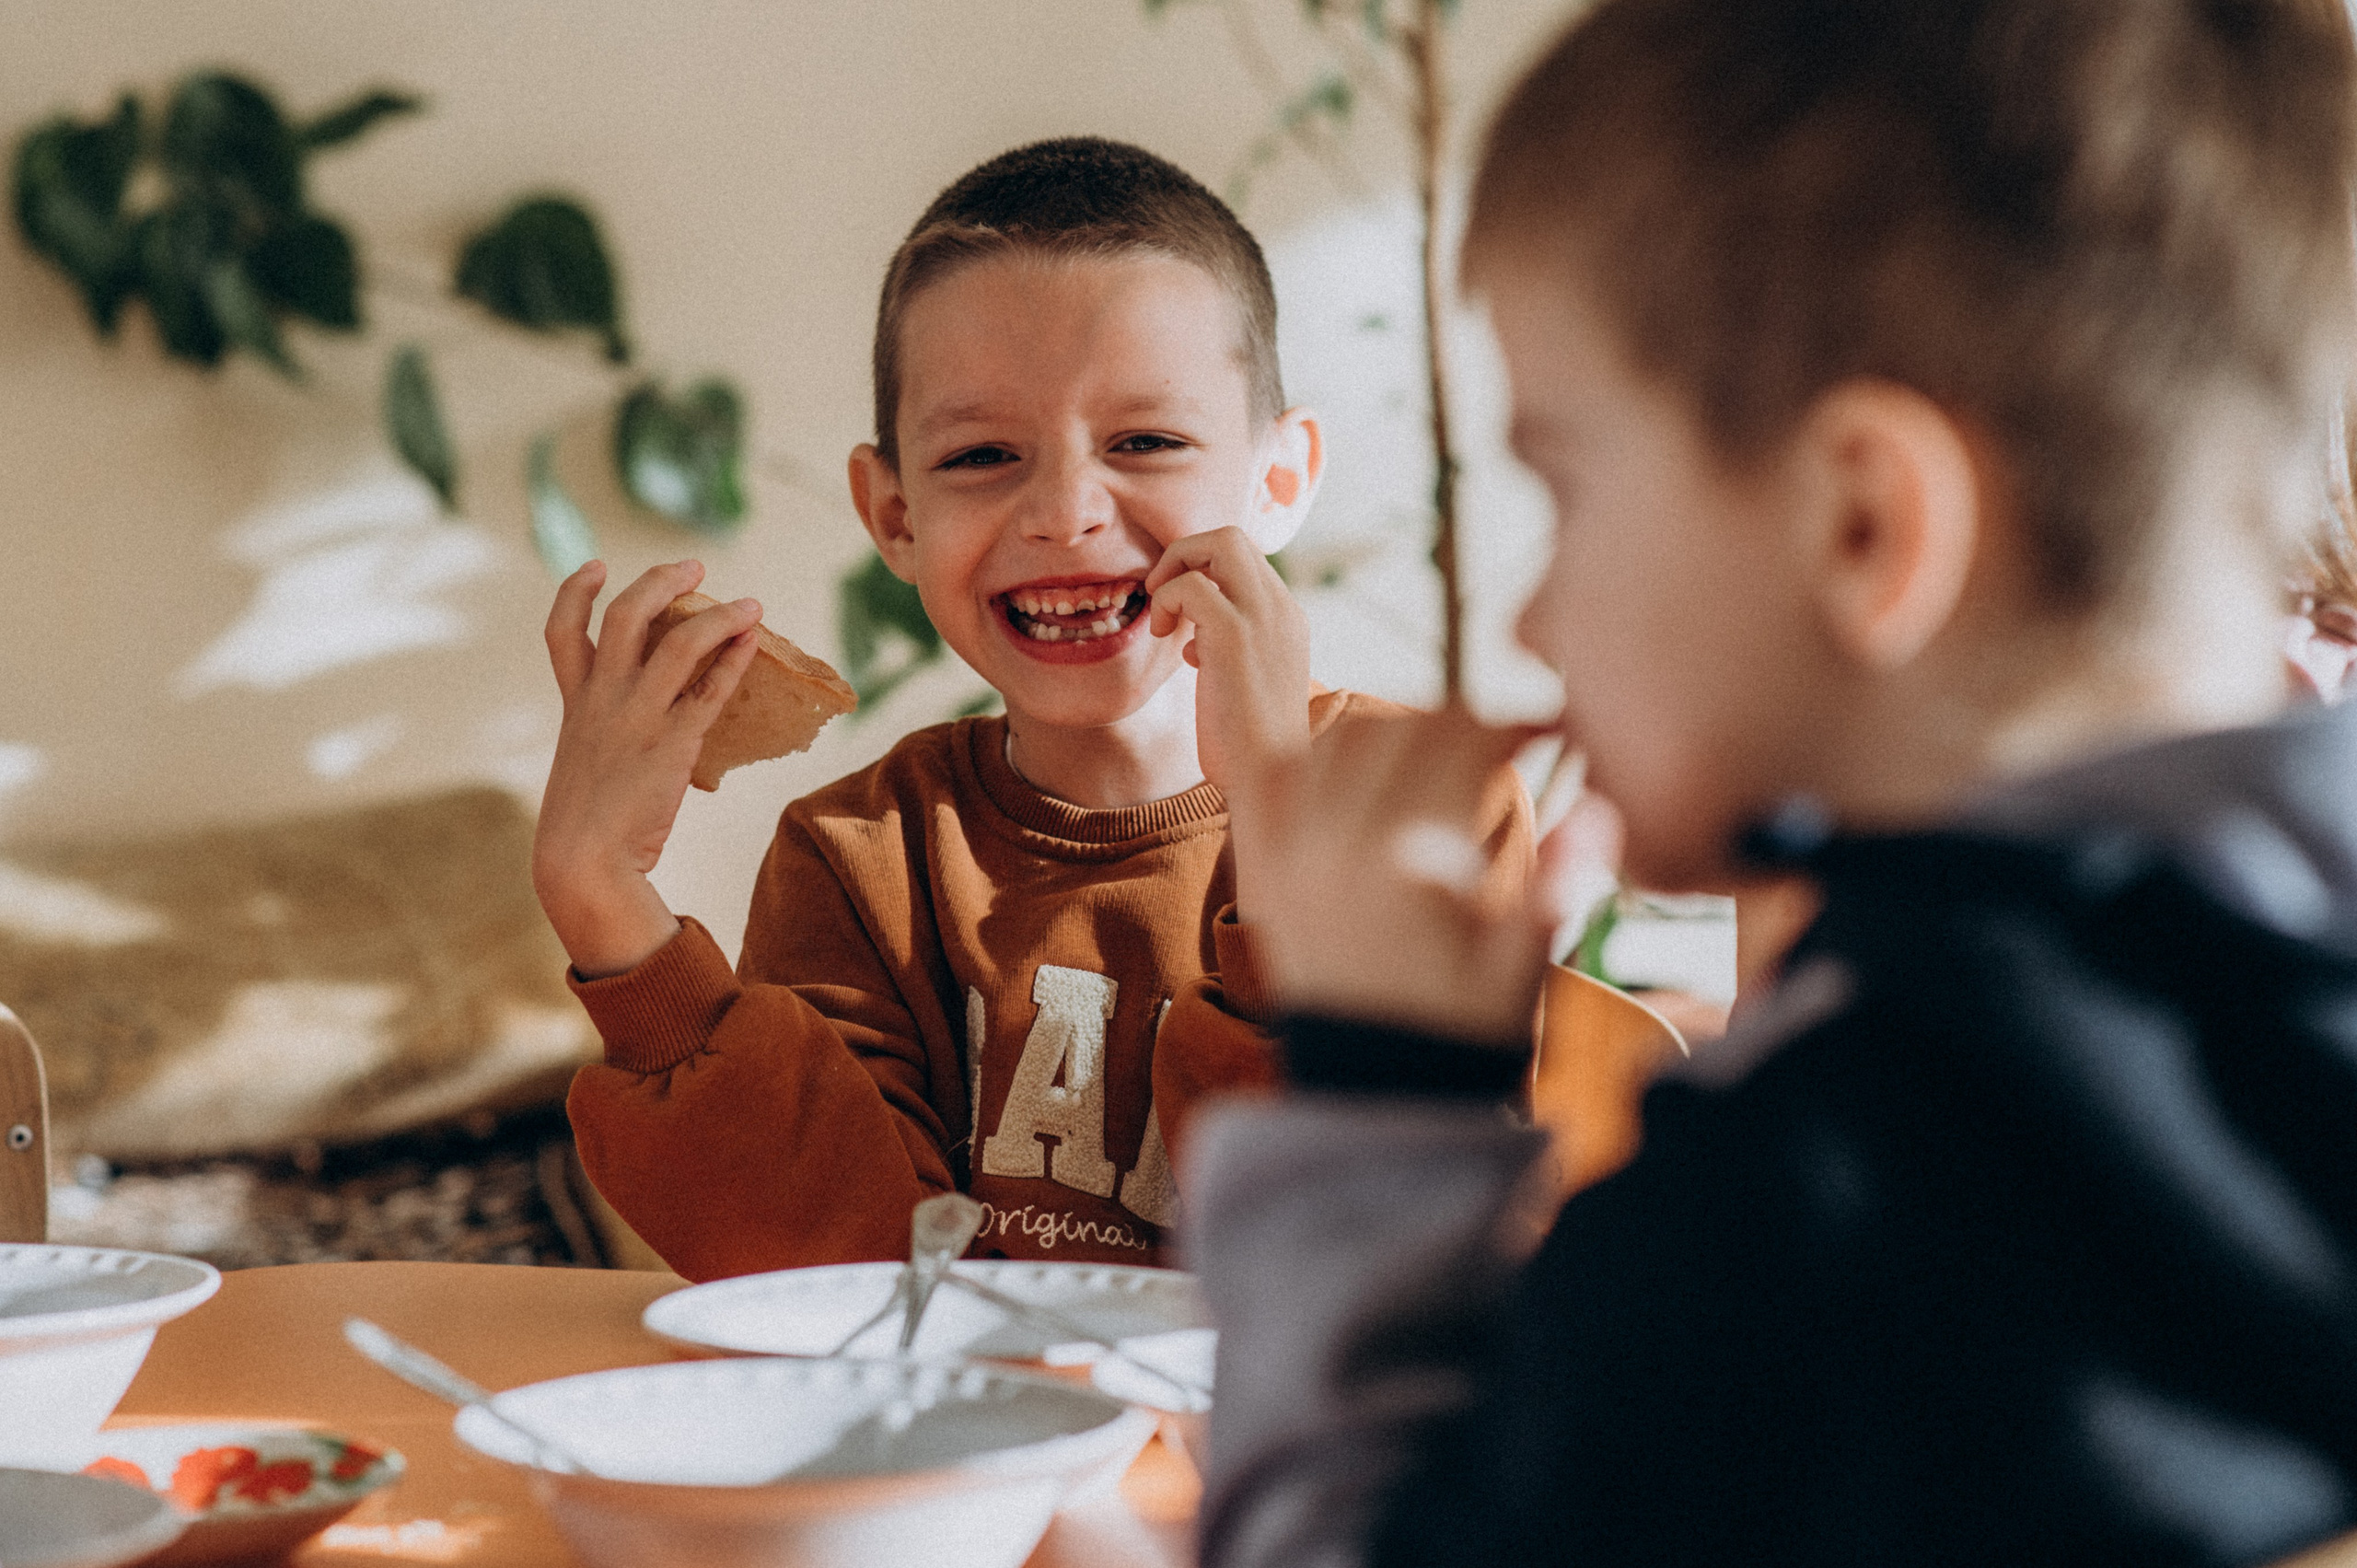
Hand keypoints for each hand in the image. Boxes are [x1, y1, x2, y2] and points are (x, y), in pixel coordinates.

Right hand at [531, 559, 762, 977]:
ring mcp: (636, 716)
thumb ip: (605, 740)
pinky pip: (711, 689)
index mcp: (575, 703)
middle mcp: (602, 698)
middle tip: (695, 566)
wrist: (584, 862)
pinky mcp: (671, 742)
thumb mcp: (583, 768)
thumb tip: (643, 739)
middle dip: (660, 581)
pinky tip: (753, 643)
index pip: (561, 630)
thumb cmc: (586, 828)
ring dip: (718, 614)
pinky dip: (735, 660)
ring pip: (677, 641)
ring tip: (749, 603)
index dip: (575, 591)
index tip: (595, 566)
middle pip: (626, 615)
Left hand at [1143, 527, 1309, 919]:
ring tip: (1163, 621)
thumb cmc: (1249, 747)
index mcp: (1287, 618)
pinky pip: (1191, 586)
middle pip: (1231, 535)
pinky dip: (1168, 603)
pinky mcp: (1237, 638)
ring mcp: (1264, 619)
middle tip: (1163, 598)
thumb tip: (1193, 639)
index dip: (1201, 569)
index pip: (1243, 556)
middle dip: (1184, 553)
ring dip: (1174, 572)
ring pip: (1218, 544)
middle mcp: (1282, 609)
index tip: (1181, 612)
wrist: (1271, 783)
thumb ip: (1227, 650)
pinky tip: (1167, 643)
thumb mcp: (1241, 684)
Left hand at [1231, 706, 1582, 1044]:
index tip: (1553, 726)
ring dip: (1397, 728)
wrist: (1374, 1090)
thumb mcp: (1521, 967)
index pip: (1463, 747)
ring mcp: (1288, 852)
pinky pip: (1276, 775)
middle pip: (1403, 729)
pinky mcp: (1264, 868)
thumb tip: (1600, 810)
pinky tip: (1365, 770)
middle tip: (1507, 740)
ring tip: (1445, 752)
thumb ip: (1559, 884)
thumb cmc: (1461, 1029)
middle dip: (1465, 722)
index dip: (1518, 725)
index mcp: (1404, 862)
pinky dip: (1319, 755)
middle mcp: (1333, 844)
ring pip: (1339, 738)